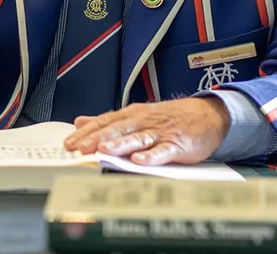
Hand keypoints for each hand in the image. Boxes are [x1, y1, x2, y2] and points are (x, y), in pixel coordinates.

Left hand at [62, 98, 230, 164]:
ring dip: (120, 144)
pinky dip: (151, 155)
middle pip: (117, 129)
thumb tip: (81, 122)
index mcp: (132, 115)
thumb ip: (110, 121)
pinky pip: (162, 151)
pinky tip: (139, 160)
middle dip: (97, 138)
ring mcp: (160, 133)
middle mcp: (143, 121)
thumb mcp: (138, 115)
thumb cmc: (171, 118)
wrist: (207, 115)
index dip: (86, 133)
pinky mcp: (176, 144)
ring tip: (104, 150)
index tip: (69, 143)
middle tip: (80, 148)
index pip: (104, 122)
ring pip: (136, 138)